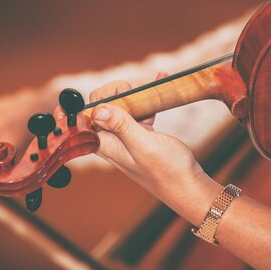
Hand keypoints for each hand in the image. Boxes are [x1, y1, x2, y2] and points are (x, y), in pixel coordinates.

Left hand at [84, 74, 221, 221]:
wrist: (187, 184)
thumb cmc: (166, 170)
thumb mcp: (143, 145)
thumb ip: (121, 126)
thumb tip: (98, 109)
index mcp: (106, 144)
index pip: (83, 118)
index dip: (89, 101)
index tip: (109, 90)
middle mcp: (112, 139)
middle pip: (101, 106)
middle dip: (117, 92)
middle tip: (135, 91)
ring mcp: (126, 136)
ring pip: (120, 106)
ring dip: (134, 93)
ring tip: (151, 86)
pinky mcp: (140, 133)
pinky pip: (138, 111)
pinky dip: (147, 99)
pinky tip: (159, 86)